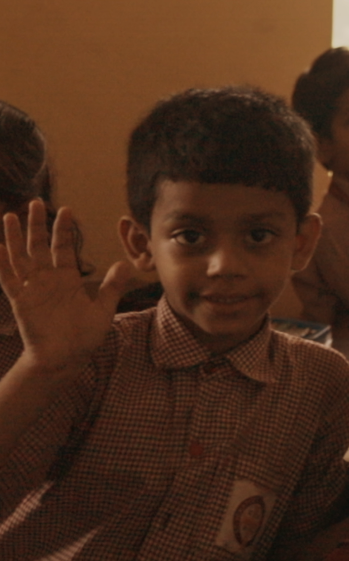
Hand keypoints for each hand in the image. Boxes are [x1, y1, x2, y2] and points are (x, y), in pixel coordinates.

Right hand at [0, 202, 129, 371]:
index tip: (66, 209)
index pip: (64, 248)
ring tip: (9, 216)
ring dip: (14, 238)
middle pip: (39, 246)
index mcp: (68, 279)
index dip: (64, 230)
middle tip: (36, 202)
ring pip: (20, 258)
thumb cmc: (84, 336)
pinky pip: (7, 279)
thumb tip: (124, 264)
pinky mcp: (20, 300)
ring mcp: (32, 288)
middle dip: (37, 225)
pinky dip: (1, 264)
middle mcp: (48, 280)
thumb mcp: (103, 309)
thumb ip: (112, 286)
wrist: (65, 358)